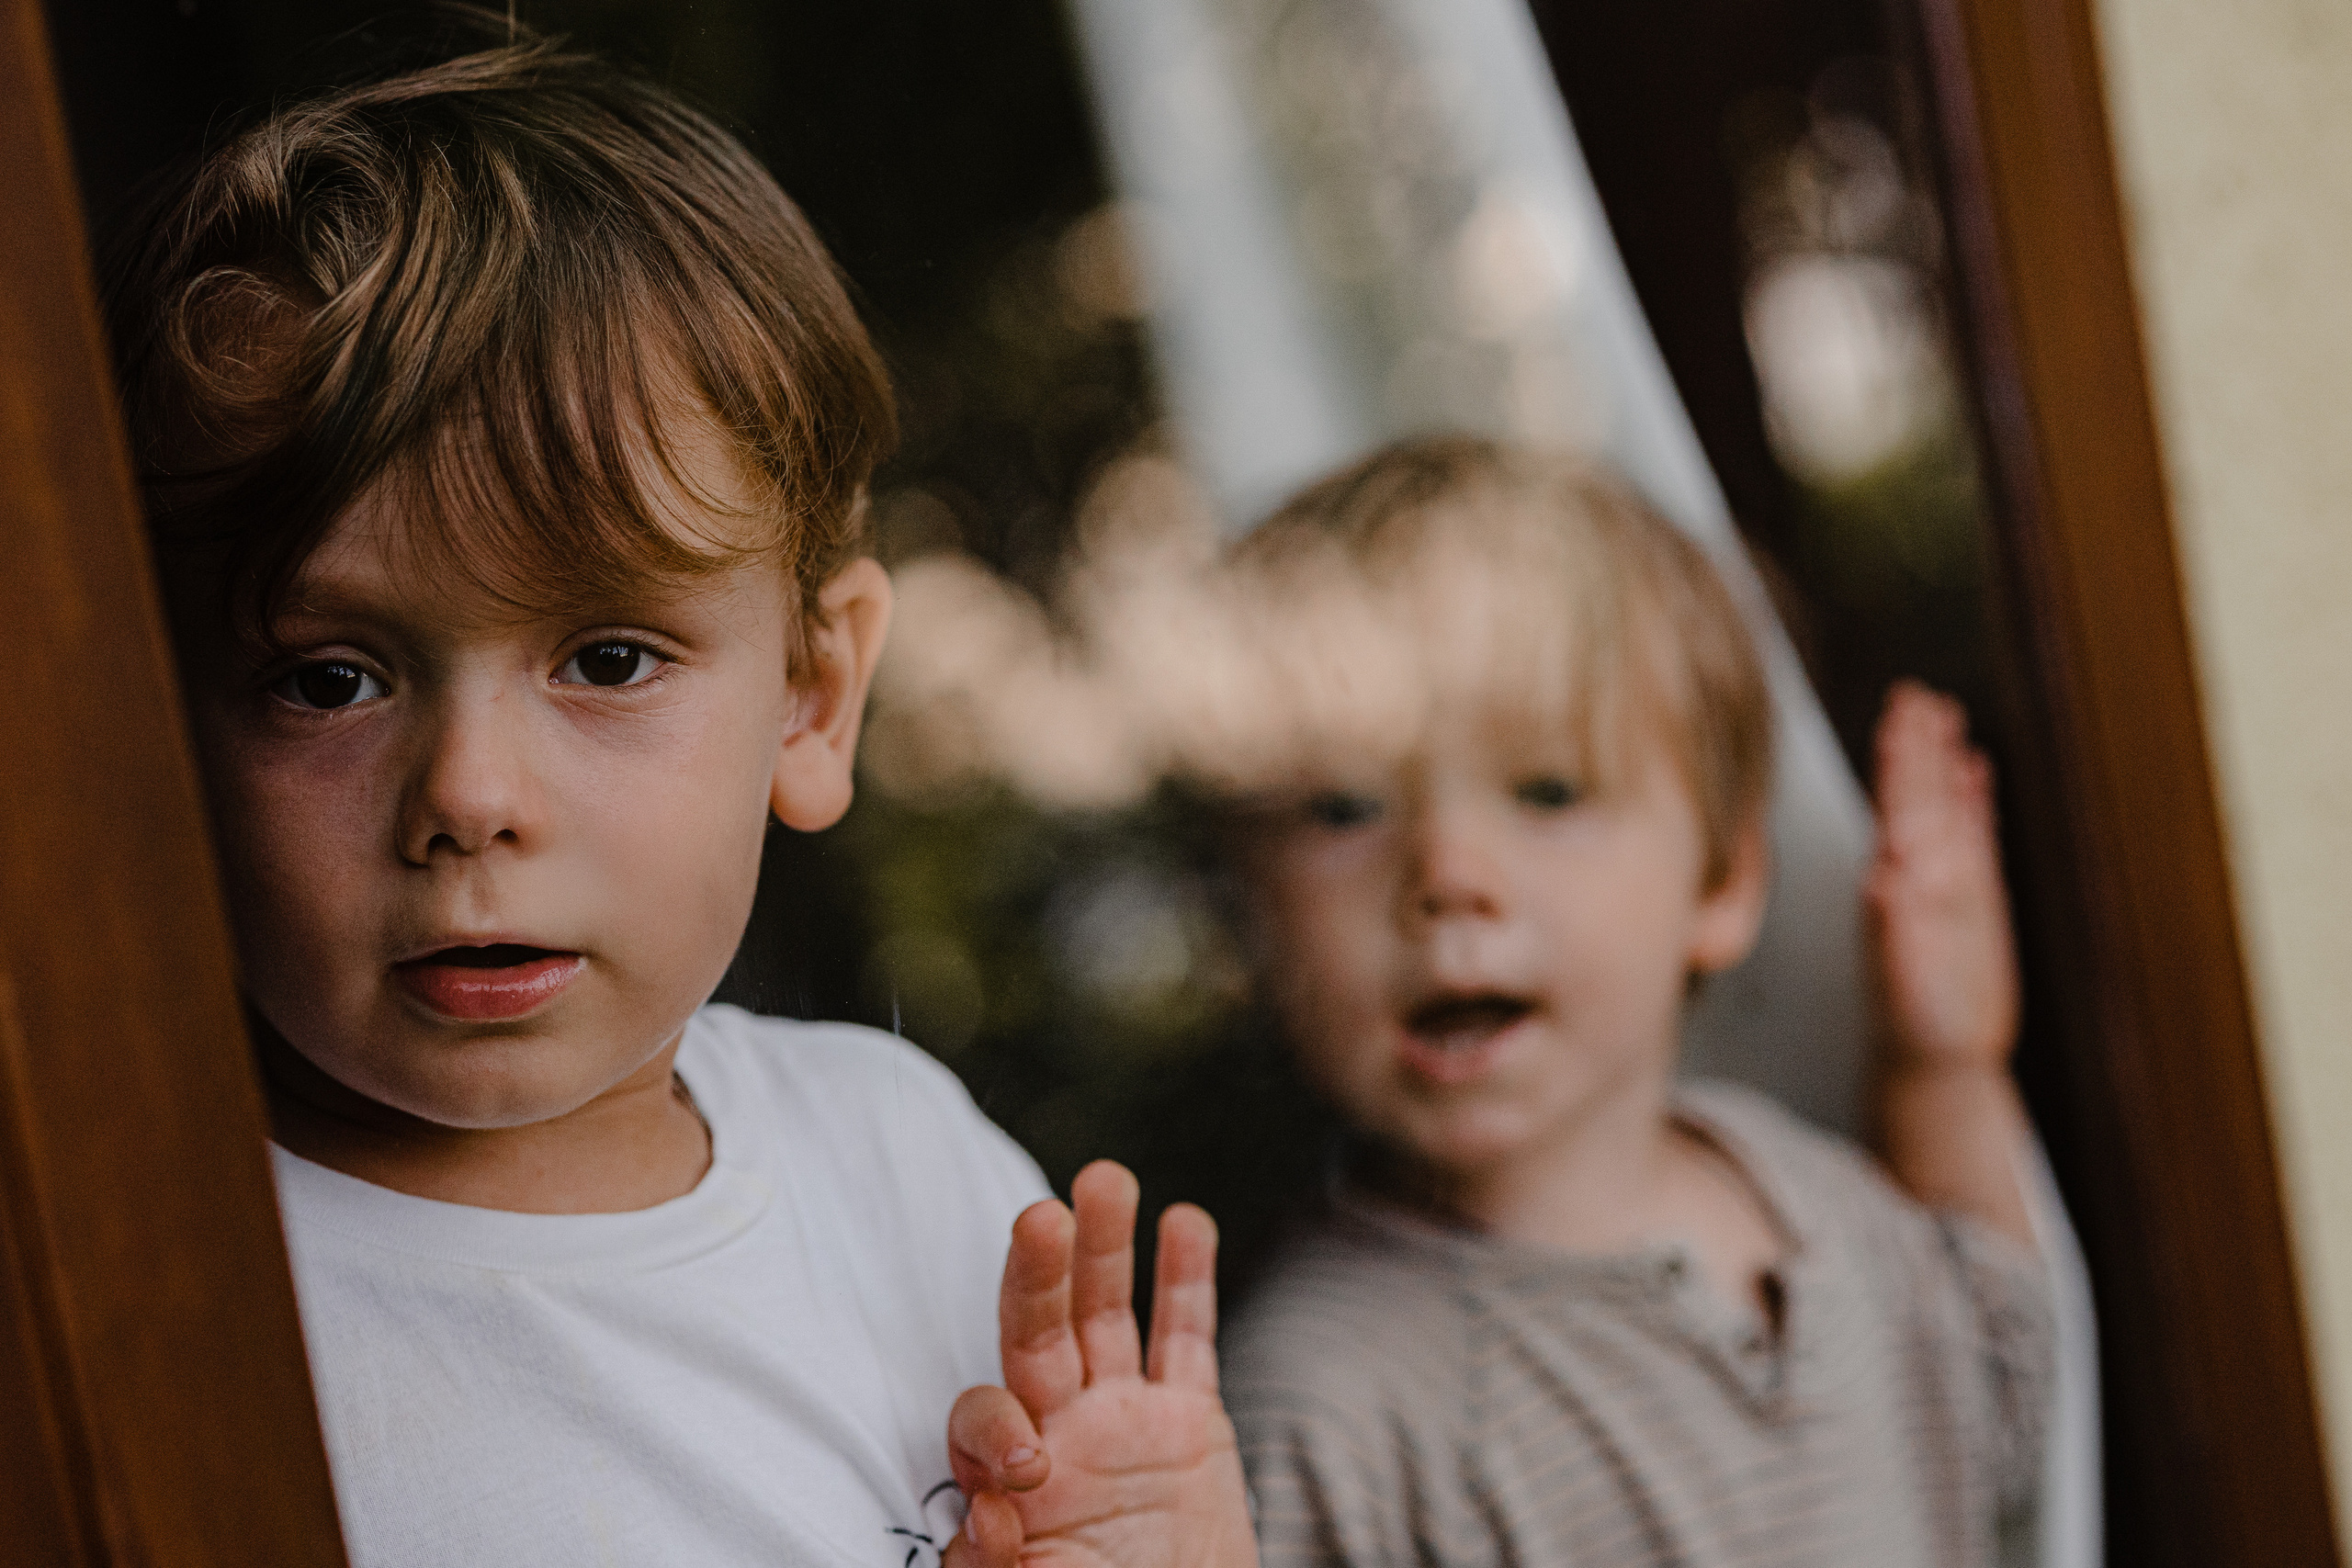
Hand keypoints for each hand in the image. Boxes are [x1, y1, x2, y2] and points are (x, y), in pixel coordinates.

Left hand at [944, 1161, 1259, 1567]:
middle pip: (1038, 1333)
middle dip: (1038, 1275)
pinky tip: (1184, 1221)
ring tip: (1105, 1180)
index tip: (1025, 1466)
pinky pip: (1187, 1341)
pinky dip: (1187, 1280)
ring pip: (1108, 1316)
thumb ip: (1002, 1566)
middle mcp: (1060, 1434)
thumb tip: (987, 1519)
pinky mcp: (1188, 1424)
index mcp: (1011, 1485)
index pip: (985, 1423)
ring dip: (1105, 1248)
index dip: (993, 1429)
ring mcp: (1124, 1420)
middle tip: (1039, 1217)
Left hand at [1865, 682, 2019, 1075]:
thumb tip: (1880, 879)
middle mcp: (1919, 874)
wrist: (1936, 1058)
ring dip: (1943, 759)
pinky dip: (1976, 800)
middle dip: (1916, 744)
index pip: (1897, 808)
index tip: (1897, 717)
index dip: (1899, 762)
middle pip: (1918, 794)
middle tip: (1913, 693)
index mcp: (1897, 886)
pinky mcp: (1976, 899)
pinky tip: (1976, 767)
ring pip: (1946, 806)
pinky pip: (1976, 836)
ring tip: (1942, 711)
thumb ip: (1893, 930)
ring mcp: (1947, 882)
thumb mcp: (1903, 982)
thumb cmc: (1913, 1026)